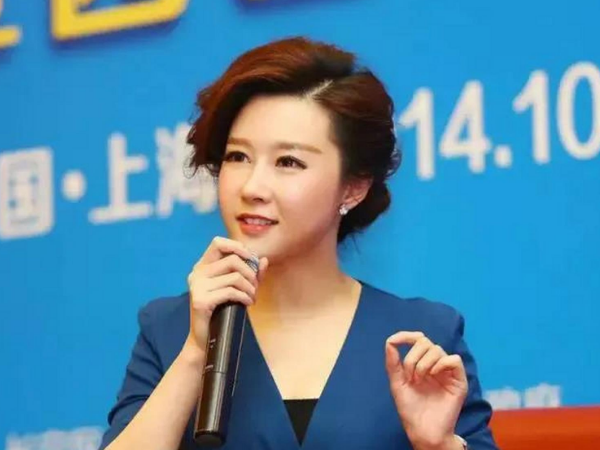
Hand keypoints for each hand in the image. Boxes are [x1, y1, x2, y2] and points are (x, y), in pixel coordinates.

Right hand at [183, 237, 267, 357]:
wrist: (205, 339)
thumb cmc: (222, 311)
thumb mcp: (238, 289)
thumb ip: (251, 274)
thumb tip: (264, 260)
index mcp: (202, 266)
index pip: (218, 242)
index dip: (237, 247)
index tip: (251, 259)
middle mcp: (197, 273)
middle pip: (232, 260)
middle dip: (250, 273)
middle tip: (254, 287)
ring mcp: (197, 286)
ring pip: (235, 276)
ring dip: (250, 287)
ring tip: (252, 297)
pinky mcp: (200, 300)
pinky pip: (231, 291)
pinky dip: (244, 297)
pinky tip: (247, 303)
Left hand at [385, 331, 467, 449]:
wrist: (423, 430)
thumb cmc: (410, 409)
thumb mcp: (397, 383)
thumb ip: (393, 362)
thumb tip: (390, 341)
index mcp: (422, 364)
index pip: (418, 340)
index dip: (407, 336)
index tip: (396, 341)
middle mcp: (435, 365)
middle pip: (426, 343)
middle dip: (413, 358)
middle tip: (411, 377)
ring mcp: (447, 372)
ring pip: (437, 349)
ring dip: (423, 363)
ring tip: (419, 380)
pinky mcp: (459, 380)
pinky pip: (454, 360)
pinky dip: (441, 364)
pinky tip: (434, 375)